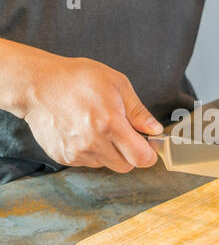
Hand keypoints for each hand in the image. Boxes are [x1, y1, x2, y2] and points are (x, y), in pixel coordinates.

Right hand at [23, 56, 161, 172]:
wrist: (37, 84)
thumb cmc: (77, 79)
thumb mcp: (117, 84)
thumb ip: (139, 111)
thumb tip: (154, 130)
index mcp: (110, 125)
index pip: (141, 159)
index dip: (149, 154)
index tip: (149, 144)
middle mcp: (93, 144)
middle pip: (126, 165)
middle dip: (130, 152)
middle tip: (124, 132)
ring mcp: (76, 153)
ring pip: (107, 164)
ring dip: (110, 151)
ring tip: (99, 127)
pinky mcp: (63, 157)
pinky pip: (88, 162)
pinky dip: (92, 151)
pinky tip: (84, 131)